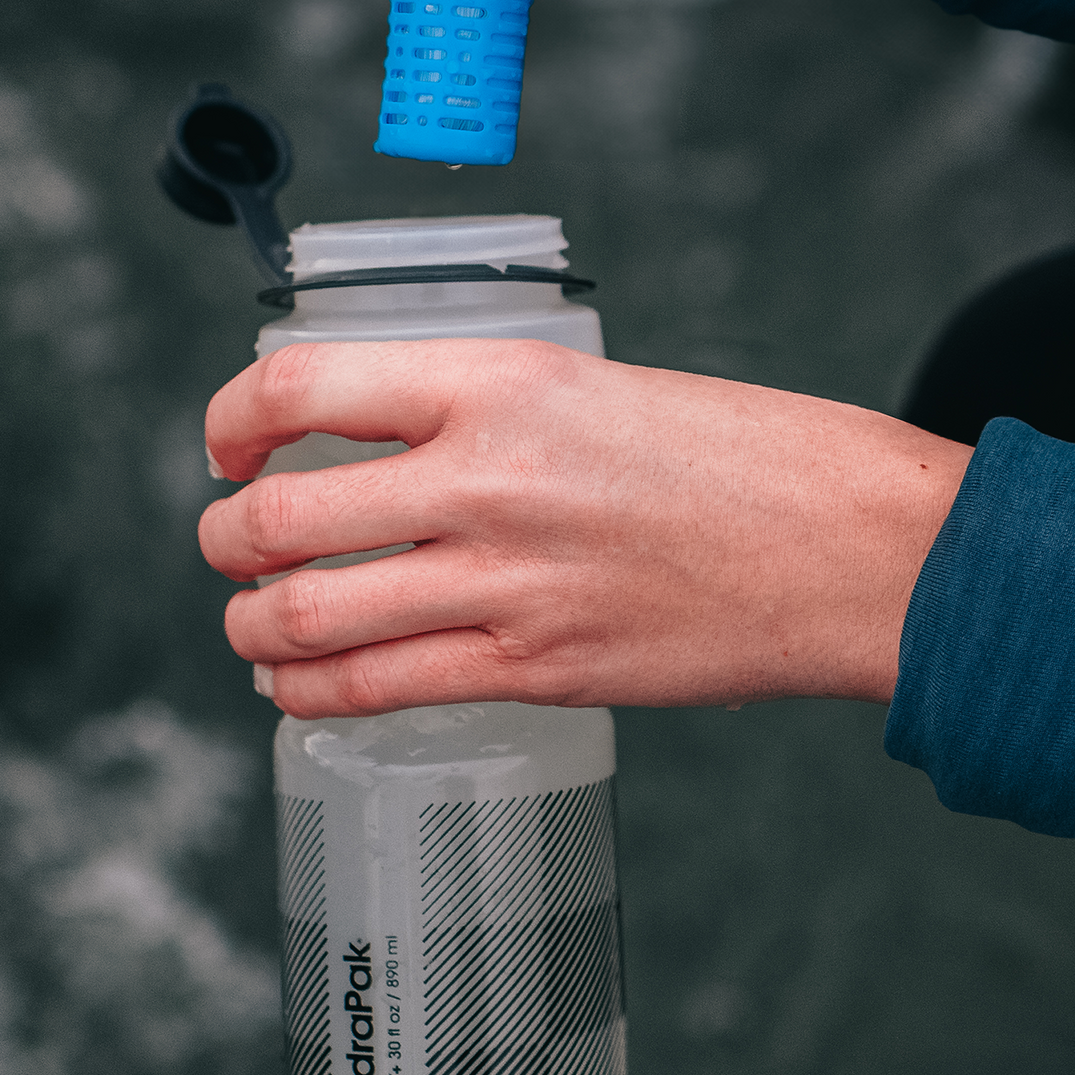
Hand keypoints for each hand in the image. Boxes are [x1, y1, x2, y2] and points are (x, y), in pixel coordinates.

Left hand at [200, 339, 971, 719]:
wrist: (850, 547)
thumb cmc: (743, 455)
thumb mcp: (595, 388)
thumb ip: (481, 414)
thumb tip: (381, 453)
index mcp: (497, 381)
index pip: (298, 389)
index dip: (229, 419)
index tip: (228, 445)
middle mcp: (483, 478)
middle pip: (277, 517)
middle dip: (224, 539)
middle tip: (228, 543)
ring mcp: (505, 583)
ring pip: (307, 616)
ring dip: (251, 624)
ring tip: (252, 621)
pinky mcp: (535, 669)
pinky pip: (377, 691)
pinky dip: (309, 692)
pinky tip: (299, 684)